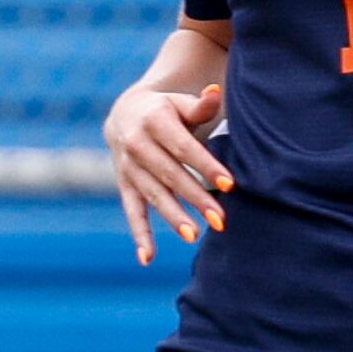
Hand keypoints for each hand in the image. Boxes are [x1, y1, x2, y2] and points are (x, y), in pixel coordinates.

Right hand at [104, 80, 229, 264]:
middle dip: (196, 199)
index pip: (185, 148)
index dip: (206, 166)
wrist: (126, 113)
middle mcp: (137, 145)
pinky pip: (132, 211)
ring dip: (172, 217)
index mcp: (155, 120)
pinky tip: (148, 258)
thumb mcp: (181, 102)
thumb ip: (201, 104)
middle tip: (220, 219)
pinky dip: (139, 235)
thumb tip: (216, 93)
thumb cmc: (168, 109)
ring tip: (193, 236)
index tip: (229, 184)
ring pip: (153, 196)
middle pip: (171, 175)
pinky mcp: (124, 185)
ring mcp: (127, 167)